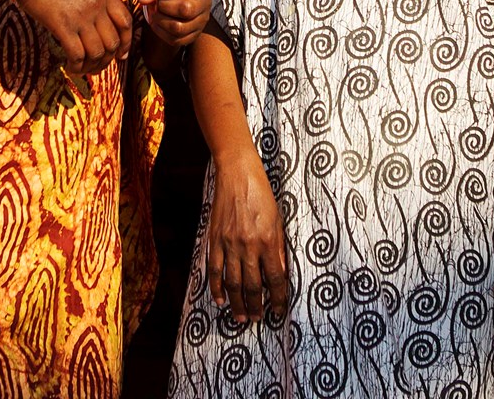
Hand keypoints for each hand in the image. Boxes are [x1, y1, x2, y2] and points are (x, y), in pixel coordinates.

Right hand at [10, 0, 134, 74]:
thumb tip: (95, 9)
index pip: (126, 22)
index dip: (127, 42)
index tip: (121, 55)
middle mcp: (96, 5)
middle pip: (113, 42)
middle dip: (107, 60)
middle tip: (96, 66)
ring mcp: (80, 16)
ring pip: (97, 52)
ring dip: (91, 67)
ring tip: (81, 69)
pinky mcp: (62, 25)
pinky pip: (77, 54)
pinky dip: (76, 66)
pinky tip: (69, 66)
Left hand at [139, 0, 210, 49]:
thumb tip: (144, 0)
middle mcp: (205, 3)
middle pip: (186, 10)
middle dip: (164, 6)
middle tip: (156, 1)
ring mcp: (200, 21)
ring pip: (180, 28)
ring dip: (160, 20)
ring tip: (155, 11)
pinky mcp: (192, 35)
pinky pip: (176, 40)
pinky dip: (161, 32)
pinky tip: (157, 21)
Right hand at [206, 154, 289, 323]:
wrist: (237, 174)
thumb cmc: (262, 195)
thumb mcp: (279, 221)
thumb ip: (279, 249)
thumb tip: (279, 275)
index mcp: (268, 241)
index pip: (275, 279)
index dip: (278, 299)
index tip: (279, 311)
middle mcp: (248, 245)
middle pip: (253, 286)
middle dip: (256, 306)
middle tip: (257, 319)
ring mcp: (229, 244)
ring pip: (233, 282)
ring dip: (237, 303)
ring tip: (241, 318)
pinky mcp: (215, 239)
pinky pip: (215, 269)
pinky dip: (217, 287)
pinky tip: (221, 300)